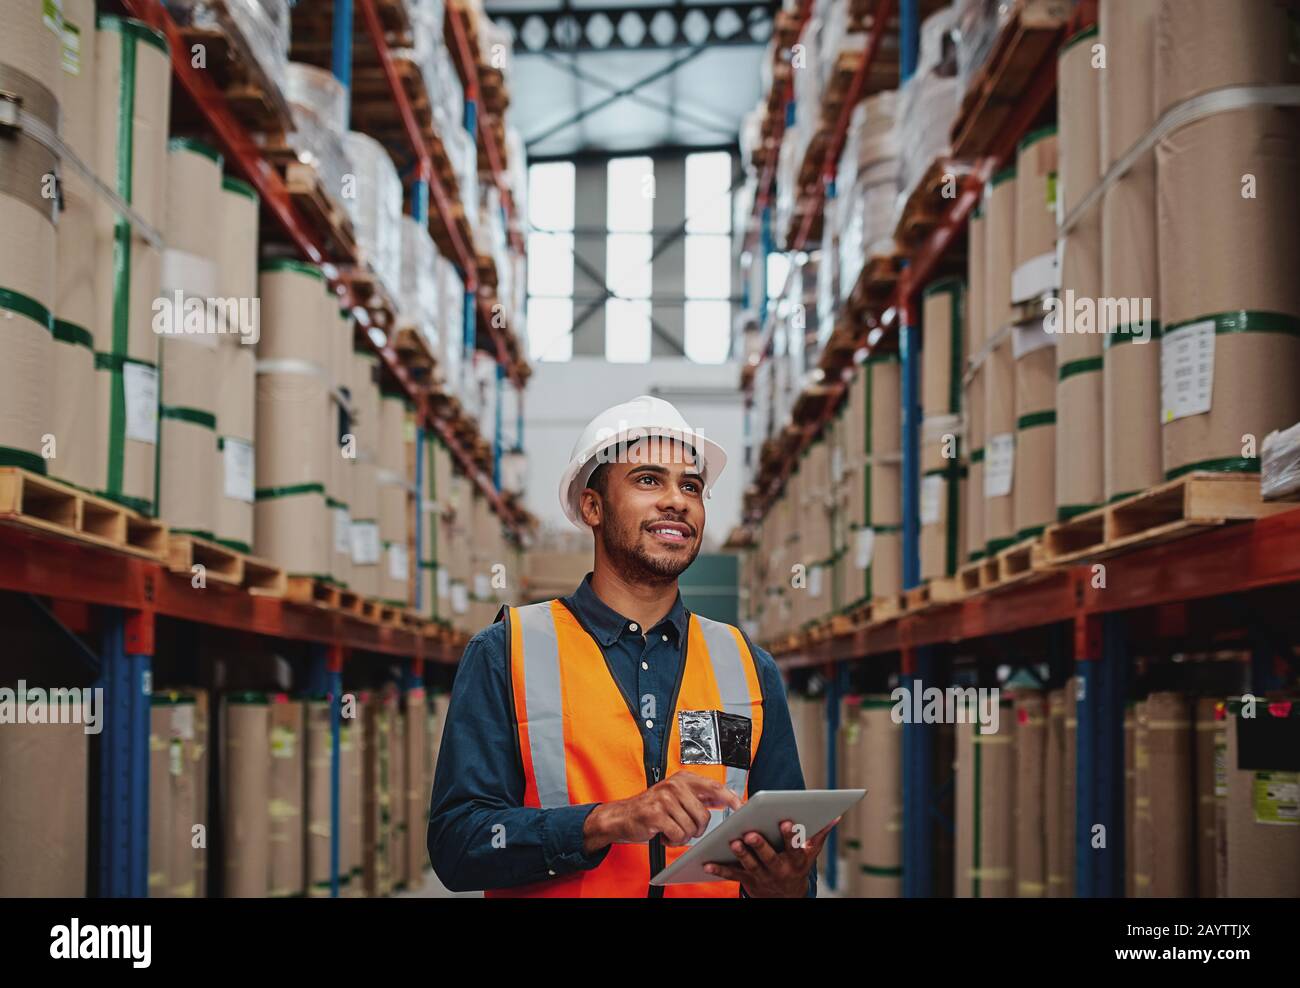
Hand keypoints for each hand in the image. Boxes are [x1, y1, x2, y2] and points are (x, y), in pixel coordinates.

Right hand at [583, 771, 742, 852]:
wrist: (622, 816)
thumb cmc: (652, 808)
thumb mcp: (676, 795)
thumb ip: (700, 795)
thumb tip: (727, 798)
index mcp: (683, 779)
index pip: (713, 787)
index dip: (730, 797)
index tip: (741, 806)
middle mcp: (675, 785)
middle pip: (704, 815)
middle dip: (697, 829)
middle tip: (684, 828)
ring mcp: (664, 798)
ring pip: (691, 828)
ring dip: (683, 836)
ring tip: (670, 828)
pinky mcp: (655, 813)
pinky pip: (678, 835)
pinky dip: (672, 840)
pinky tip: (663, 833)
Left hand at [703, 817, 837, 897]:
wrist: (786, 898)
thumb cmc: (797, 868)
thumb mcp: (811, 854)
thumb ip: (819, 834)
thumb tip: (834, 815)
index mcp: (795, 860)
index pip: (794, 847)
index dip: (791, 836)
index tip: (786, 822)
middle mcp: (779, 869)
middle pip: (769, 857)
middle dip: (760, 845)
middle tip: (751, 833)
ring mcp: (763, 876)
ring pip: (751, 865)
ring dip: (741, 854)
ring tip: (733, 842)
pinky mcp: (748, 880)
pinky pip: (732, 874)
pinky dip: (719, 870)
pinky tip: (708, 863)